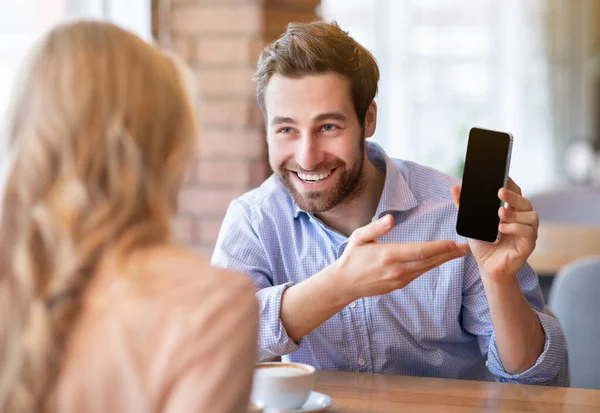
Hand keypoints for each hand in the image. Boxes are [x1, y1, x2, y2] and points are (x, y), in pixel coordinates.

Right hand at [333, 214, 469, 301]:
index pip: (419, 251)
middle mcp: (397, 269)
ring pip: (426, 268)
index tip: (453, 242)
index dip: (438, 248)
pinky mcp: (399, 284)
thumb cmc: (352, 257)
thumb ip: (376, 228)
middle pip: (428, 261)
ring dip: (443, 260)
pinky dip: (431, 266)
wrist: (344, 283)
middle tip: (465, 248)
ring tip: (457, 253)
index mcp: (389, 255)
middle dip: (448, 254)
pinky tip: (439, 260)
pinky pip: (419, 273)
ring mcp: (399, 279)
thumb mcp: (359, 237)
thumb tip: (390, 219)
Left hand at [451, 177, 538, 282]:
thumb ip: (463, 206)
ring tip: (500, 213)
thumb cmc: (483, 244)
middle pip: (525, 202)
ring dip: (515, 213)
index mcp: (511, 211)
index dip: (512, 184)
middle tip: (499, 192)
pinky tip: (502, 228)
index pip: (516, 193)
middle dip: (513, 196)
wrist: (487, 267)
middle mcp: (522, 220)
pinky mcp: (528, 245)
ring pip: (531, 216)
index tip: (505, 176)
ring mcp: (527, 232)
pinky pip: (528, 232)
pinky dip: (515, 228)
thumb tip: (455, 187)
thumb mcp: (472, 223)